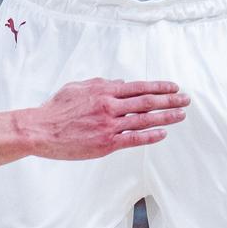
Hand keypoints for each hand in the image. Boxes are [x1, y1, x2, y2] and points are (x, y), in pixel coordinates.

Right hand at [31, 79, 189, 160]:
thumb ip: (100, 84)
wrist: (40, 130)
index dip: (159, 87)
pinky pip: (133, 139)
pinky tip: (163, 133)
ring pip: (144, 120)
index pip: (139, 87)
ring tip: (181, 115)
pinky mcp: (106, 144)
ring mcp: (109, 126)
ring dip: (166, 117)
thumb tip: (120, 83)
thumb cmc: (56, 109)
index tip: (174, 87)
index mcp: (103, 91)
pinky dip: (150, 135)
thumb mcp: (77, 88)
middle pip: (147, 102)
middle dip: (170, 100)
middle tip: (186, 100)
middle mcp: (109, 106)